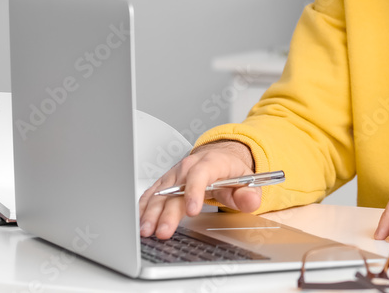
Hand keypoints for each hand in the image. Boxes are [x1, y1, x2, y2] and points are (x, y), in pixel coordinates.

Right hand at [138, 140, 258, 239]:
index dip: (194, 191)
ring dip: (150, 213)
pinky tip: (139, 222)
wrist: (218, 157)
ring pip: (159, 194)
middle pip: (175, 190)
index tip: (192, 210)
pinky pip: (150, 195)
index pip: (200, 174)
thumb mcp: (247, 180)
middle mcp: (188, 167)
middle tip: (164, 231)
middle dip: (168, 212)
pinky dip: (143, 209)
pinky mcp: (164, 184)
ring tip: (146, 231)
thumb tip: (249, 201)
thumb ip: (249, 193)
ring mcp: (174, 175)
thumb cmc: (230, 171)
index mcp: (211, 162)